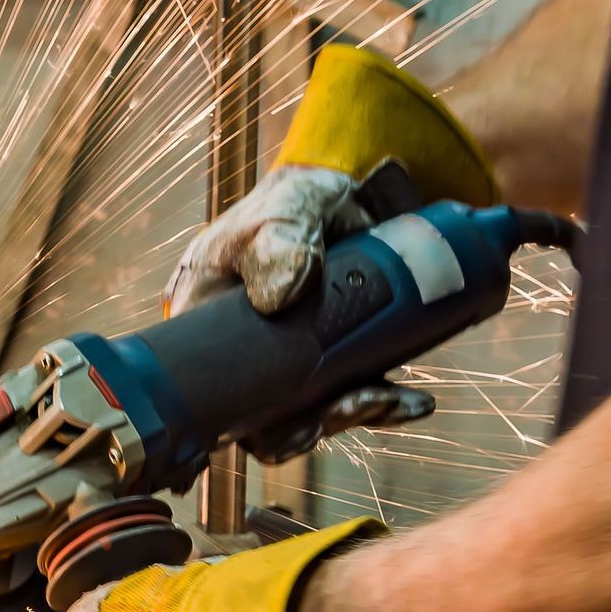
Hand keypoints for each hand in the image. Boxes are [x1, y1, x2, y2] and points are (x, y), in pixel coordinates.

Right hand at [161, 165, 434, 462]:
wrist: (348, 188)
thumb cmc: (298, 199)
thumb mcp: (283, 212)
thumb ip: (279, 242)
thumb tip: (280, 297)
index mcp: (204, 323)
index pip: (212, 393)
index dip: (252, 423)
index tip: (301, 423)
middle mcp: (238, 351)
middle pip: (265, 415)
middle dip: (317, 421)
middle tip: (360, 403)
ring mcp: (285, 358)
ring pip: (309, 411)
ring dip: (354, 414)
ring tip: (397, 400)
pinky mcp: (327, 357)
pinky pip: (344, 394)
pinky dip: (378, 403)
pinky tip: (408, 402)